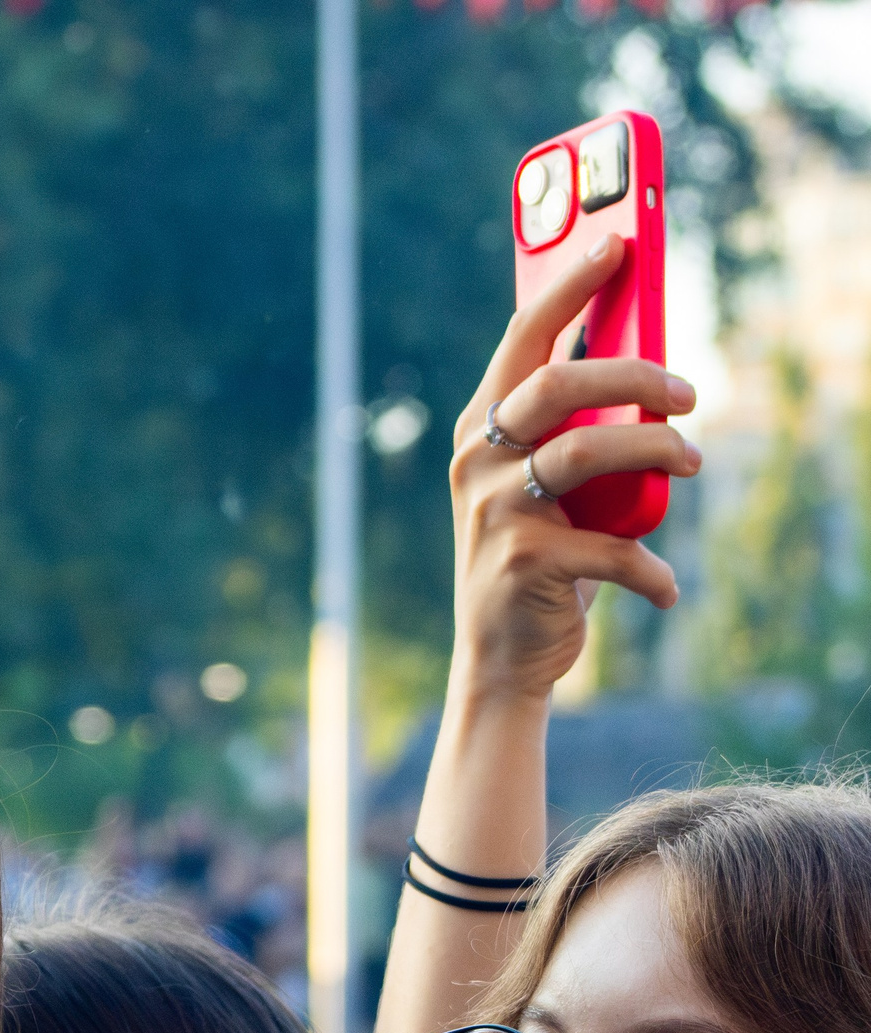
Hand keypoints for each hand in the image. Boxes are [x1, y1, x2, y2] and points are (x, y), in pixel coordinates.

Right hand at [449, 233, 701, 705]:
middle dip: (637, 376)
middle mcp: (475, 463)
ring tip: (689, 463)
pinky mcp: (522, 563)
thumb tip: (647, 372)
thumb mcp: (545, 484)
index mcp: (480, 430)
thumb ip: (572, 432)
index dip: (568, 285)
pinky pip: (610, 547)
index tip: (617, 242)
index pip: (522, 339)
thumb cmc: (537, 555)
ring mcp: (493, 513)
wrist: (499, 657)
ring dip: (656, 453)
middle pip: (559, 387)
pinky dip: (650, 569)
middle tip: (690, 394)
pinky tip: (665, 587)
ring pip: (587, 453)